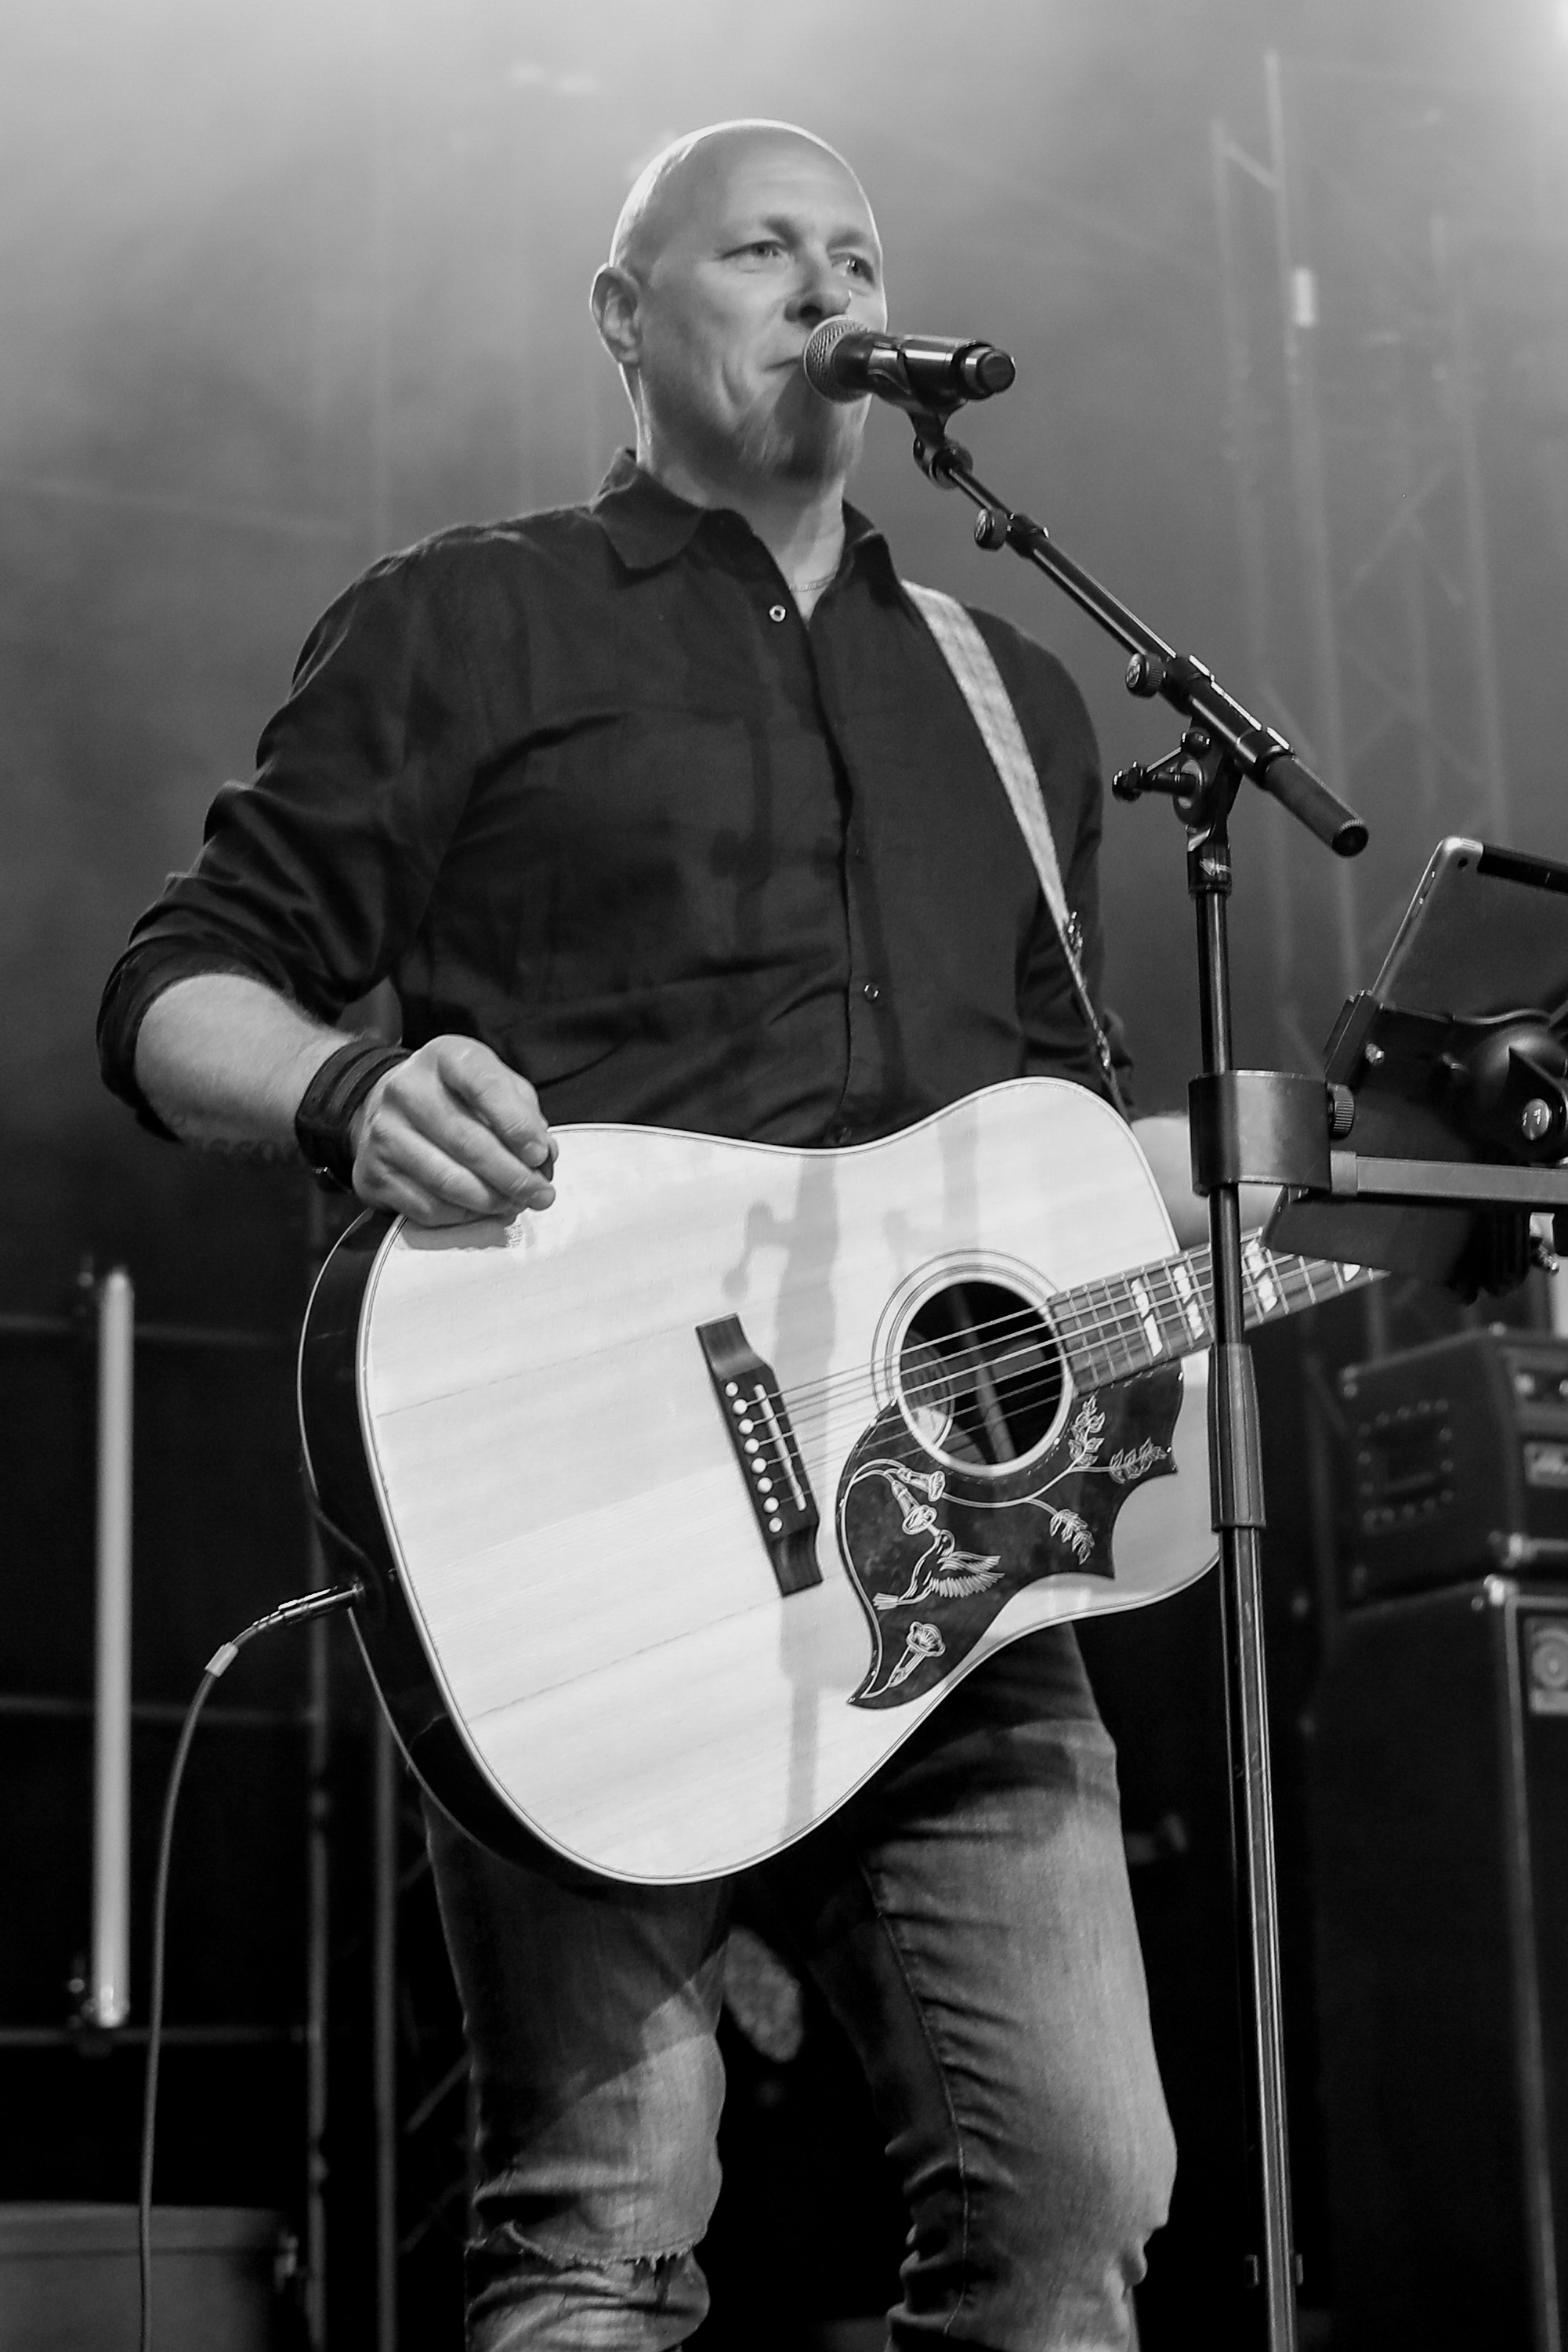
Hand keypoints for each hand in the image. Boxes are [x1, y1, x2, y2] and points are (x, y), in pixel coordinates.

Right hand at [350, 1036, 555, 1226]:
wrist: (386, 1108)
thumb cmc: (455, 1097)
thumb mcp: (493, 1084)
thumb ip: (523, 1113)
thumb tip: (542, 1157)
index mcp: (445, 1057)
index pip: (485, 1086)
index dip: (517, 1125)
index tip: (540, 1155)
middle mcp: (407, 1090)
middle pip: (468, 1142)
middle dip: (513, 1176)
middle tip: (541, 1195)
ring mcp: (384, 1133)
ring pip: (447, 1181)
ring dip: (491, 1201)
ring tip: (516, 1205)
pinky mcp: (373, 1173)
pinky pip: (427, 1207)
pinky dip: (463, 1216)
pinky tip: (481, 1211)